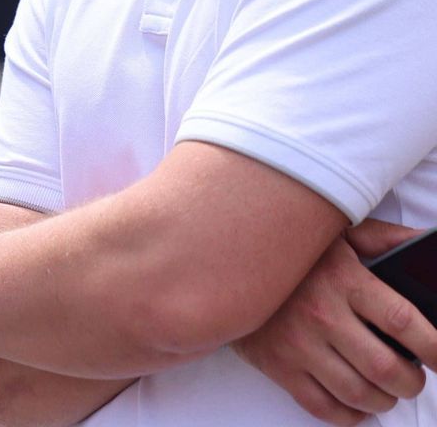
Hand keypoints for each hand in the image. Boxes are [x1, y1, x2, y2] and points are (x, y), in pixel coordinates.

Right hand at [234, 221, 436, 424]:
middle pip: (385, 369)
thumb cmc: (294, 249)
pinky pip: (324, 409)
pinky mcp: (279, 367)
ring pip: (359, 394)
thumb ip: (386, 240)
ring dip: (384, 400)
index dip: (433, 345)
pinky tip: (358, 402)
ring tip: (387, 388)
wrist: (225, 257)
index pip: (401, 321)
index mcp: (342, 278)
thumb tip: (426, 243)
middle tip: (414, 376)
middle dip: (412, 382)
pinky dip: (350, 416)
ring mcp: (298, 344)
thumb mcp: (338, 233)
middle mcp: (321, 314)